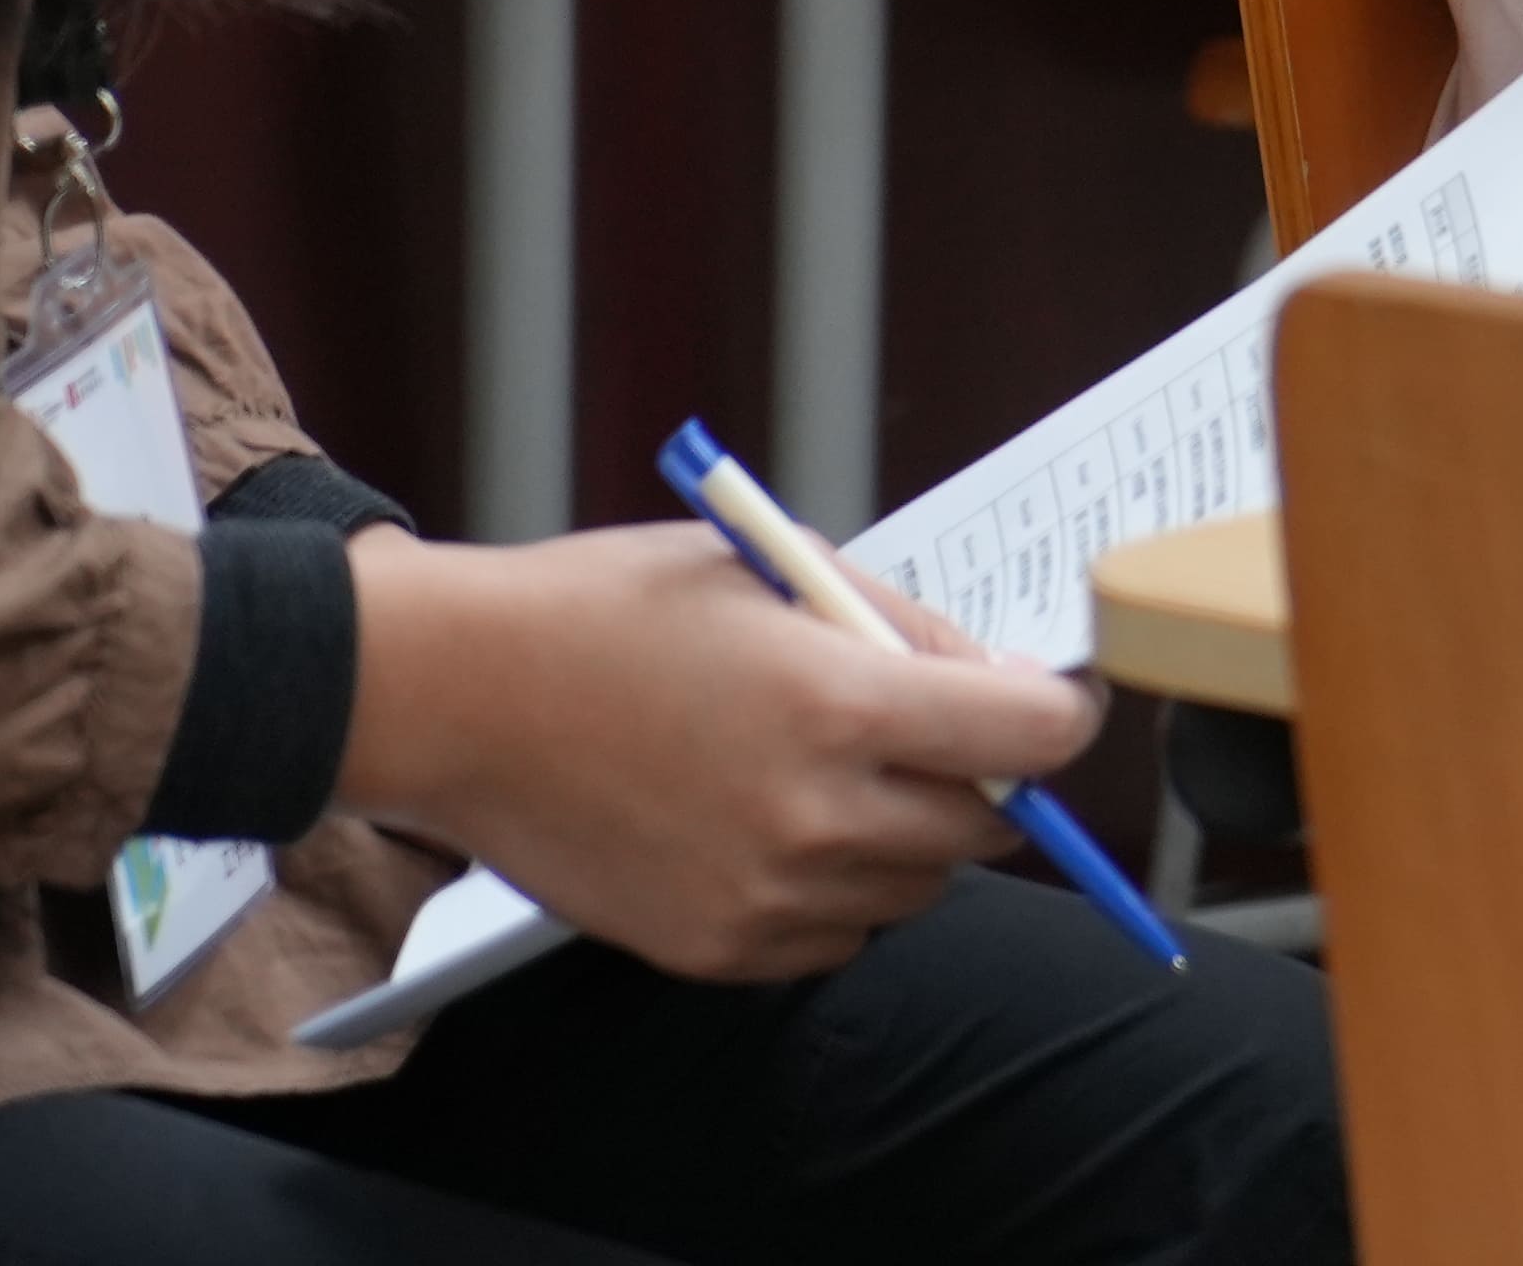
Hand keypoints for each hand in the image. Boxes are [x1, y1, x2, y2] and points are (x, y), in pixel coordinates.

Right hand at [334, 524, 1096, 980]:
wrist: (461, 698)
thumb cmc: (612, 612)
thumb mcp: (777, 571)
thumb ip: (900, 628)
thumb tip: (1000, 681)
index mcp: (840, 707)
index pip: (1030, 740)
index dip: (1061, 716)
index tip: (1054, 703)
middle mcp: (815, 816)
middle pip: (986, 827)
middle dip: (983, 776)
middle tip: (932, 731)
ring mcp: (764, 896)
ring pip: (916, 890)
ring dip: (911, 838)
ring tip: (834, 773)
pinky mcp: (714, 951)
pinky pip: (837, 939)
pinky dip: (839, 894)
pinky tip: (779, 828)